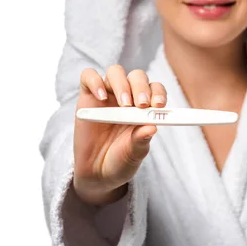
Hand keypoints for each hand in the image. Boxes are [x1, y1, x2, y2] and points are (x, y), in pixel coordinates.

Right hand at [72, 64, 166, 204]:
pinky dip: (95, 82)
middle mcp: (128, 96)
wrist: (97, 173)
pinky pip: (89, 76)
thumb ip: (141, 140)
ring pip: (116, 72)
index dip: (158, 93)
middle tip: (142, 104)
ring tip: (124, 104)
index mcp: (145, 107)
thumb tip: (153, 127)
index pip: (155, 89)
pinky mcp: (87, 95)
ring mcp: (107, 94)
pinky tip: (101, 97)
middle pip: (137, 77)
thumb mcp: (134, 153)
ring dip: (122, 85)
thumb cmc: (121, 160)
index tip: (159, 105)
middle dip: (141, 87)